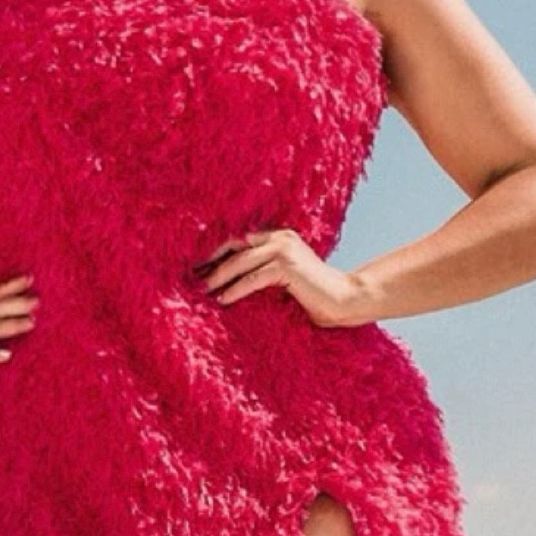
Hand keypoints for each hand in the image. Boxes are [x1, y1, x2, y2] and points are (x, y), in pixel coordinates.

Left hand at [193, 229, 367, 328]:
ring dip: (218, 278)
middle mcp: (279, 237)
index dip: (215, 252)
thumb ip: (261, 271)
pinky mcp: (287, 266)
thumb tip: (227, 282)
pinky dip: (235, 290)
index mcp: (277, 236)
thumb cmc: (312, 294)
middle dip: (210, 263)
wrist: (344, 299)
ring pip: (240, 262)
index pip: (237, 239)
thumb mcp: (282, 278)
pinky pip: (252, 278)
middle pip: (233, 247)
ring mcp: (283, 249)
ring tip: (202, 292)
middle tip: (191, 278)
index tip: (197, 267)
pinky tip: (223, 300)